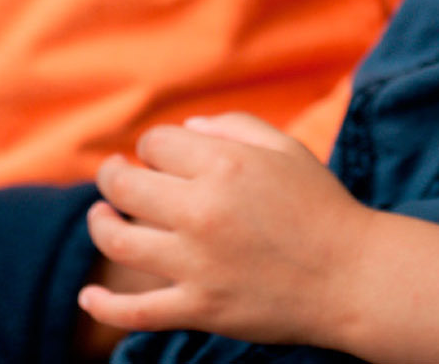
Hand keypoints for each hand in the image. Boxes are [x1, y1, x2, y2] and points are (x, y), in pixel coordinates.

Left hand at [77, 111, 376, 346]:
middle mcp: (202, 210)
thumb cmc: (321, 204)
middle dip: (113, 175)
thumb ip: (235, 127)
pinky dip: (102, 305)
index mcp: (225, 165)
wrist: (350, 274)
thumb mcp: (286, 148)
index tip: (159, 155)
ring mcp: (196, 263)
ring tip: (102, 216)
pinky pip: (134, 311)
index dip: (152, 146)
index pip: (156, 144)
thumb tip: (185, 130)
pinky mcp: (197, 308)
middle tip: (114, 175)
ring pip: (119, 240)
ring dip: (101, 223)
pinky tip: (88, 295)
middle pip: (127, 185)